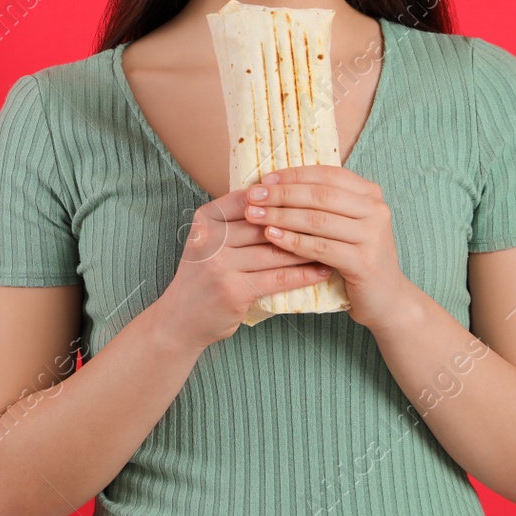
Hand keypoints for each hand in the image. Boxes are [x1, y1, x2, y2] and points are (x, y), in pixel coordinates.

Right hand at [152, 186, 336, 351]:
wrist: (180, 319)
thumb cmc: (204, 276)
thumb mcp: (210, 240)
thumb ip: (238, 221)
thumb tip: (285, 197)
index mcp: (205, 219)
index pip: (250, 198)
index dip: (283, 197)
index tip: (315, 197)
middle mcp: (210, 238)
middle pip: (266, 224)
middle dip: (301, 223)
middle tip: (334, 220)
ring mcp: (219, 265)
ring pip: (275, 251)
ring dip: (308, 249)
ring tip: (335, 245)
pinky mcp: (232, 291)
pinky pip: (276, 278)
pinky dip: (303, 274)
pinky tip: (322, 270)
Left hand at [244, 165, 416, 332]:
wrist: (386, 298)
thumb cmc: (355, 256)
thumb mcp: (344, 223)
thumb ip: (321, 203)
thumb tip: (274, 183)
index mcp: (370, 193)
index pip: (327, 174)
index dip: (293, 175)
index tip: (264, 179)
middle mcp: (376, 210)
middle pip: (320, 195)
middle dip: (282, 194)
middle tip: (253, 196)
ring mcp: (373, 236)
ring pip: (318, 220)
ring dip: (281, 216)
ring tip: (255, 215)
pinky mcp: (365, 262)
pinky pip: (320, 248)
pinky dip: (293, 241)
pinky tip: (271, 236)